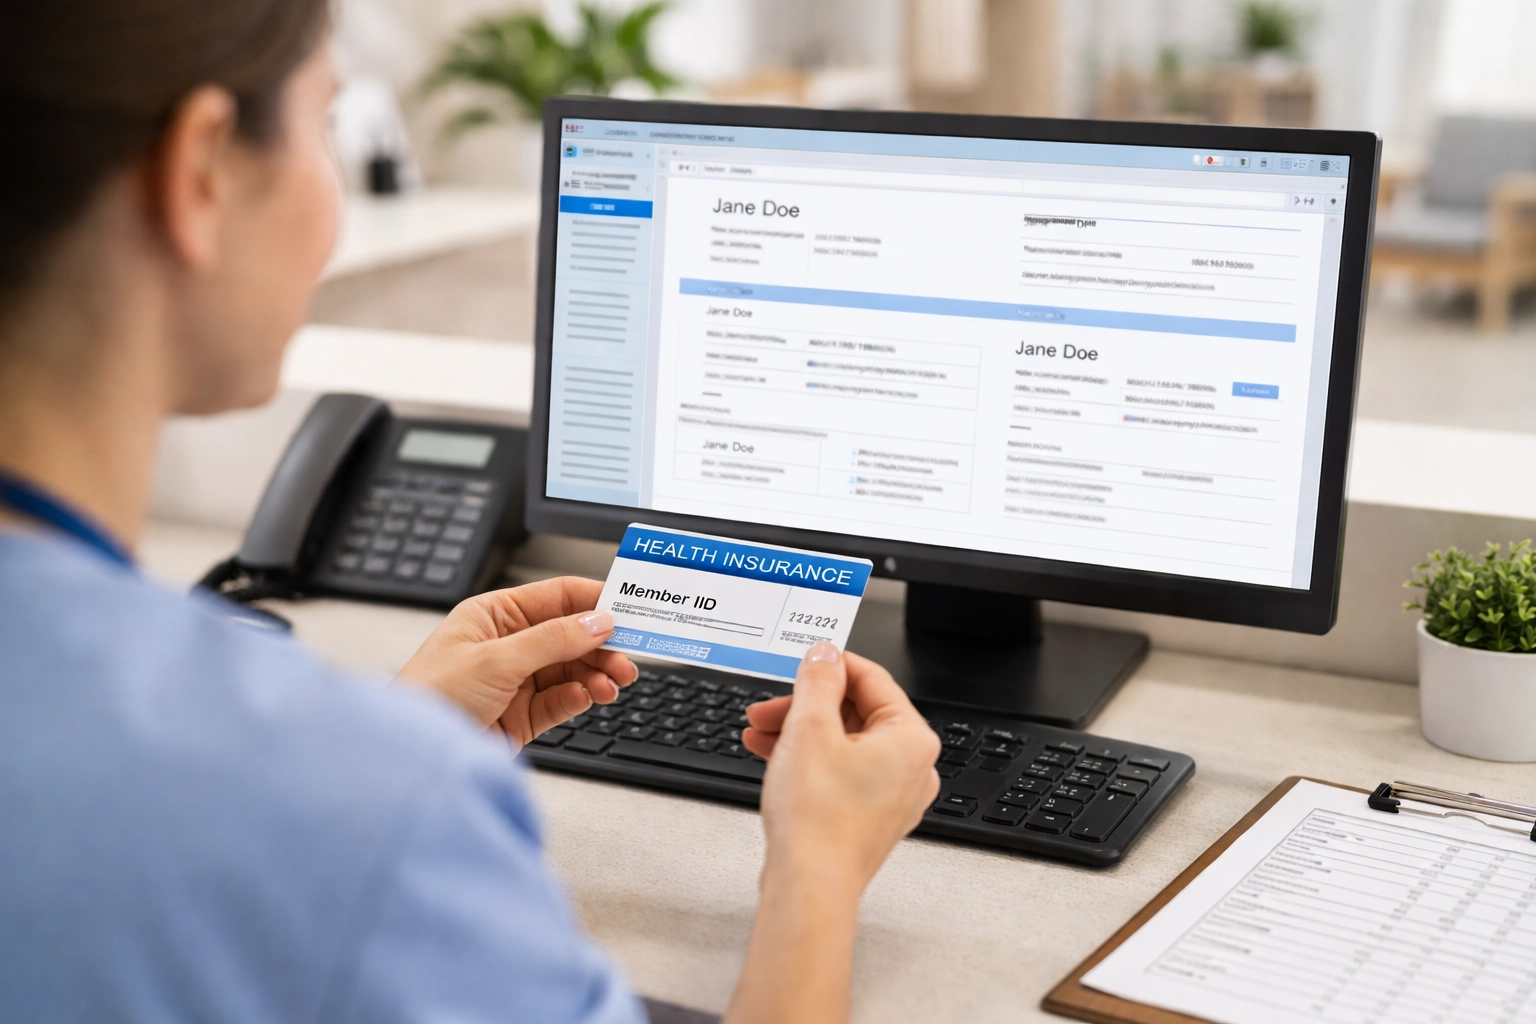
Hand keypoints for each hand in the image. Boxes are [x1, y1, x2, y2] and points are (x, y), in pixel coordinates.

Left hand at [395, 576, 636, 745]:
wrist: (411, 758)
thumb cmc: (429, 696)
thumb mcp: (496, 659)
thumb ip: (552, 640)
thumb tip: (597, 622)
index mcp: (494, 615)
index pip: (556, 597)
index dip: (594, 600)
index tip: (629, 608)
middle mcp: (508, 645)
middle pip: (571, 635)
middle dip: (602, 644)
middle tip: (629, 656)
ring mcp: (517, 681)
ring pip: (572, 668)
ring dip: (596, 673)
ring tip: (614, 682)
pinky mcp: (523, 715)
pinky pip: (562, 700)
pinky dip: (580, 697)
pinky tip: (589, 697)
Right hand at [743, 644, 939, 897]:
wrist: (808, 886)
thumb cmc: (818, 818)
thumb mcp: (810, 728)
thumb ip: (818, 681)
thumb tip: (825, 655)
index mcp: (912, 739)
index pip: (873, 679)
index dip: (830, 665)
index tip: (801, 662)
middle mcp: (912, 768)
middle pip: (856, 712)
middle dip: (805, 705)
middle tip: (768, 706)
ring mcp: (892, 796)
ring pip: (843, 744)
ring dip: (799, 732)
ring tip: (759, 733)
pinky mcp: (868, 818)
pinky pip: (840, 772)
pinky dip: (808, 760)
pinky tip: (771, 757)